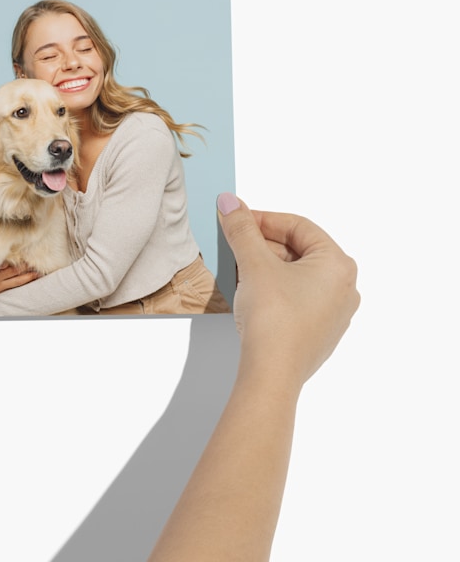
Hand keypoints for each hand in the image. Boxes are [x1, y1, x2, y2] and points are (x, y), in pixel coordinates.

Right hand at [216, 192, 359, 390]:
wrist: (272, 373)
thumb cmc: (273, 318)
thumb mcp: (254, 264)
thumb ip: (242, 229)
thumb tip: (231, 202)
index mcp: (338, 264)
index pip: (299, 226)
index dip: (264, 218)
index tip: (237, 218)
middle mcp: (344, 288)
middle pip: (299, 250)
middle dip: (263, 243)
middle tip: (234, 241)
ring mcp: (333, 313)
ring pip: (296, 274)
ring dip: (266, 265)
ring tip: (238, 265)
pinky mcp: (318, 332)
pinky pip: (296, 297)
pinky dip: (274, 287)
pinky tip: (251, 291)